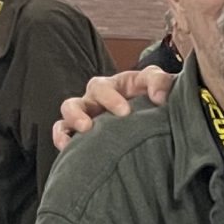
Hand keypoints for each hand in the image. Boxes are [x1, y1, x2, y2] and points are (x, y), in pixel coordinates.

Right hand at [53, 66, 176, 150]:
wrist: (150, 132)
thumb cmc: (152, 109)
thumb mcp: (161, 90)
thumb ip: (162, 84)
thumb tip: (160, 97)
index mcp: (121, 84)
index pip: (125, 76)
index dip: (131, 87)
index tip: (138, 105)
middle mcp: (100, 96)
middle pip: (96, 88)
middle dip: (107, 99)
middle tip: (123, 113)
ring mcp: (86, 113)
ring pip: (71, 106)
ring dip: (75, 115)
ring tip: (85, 127)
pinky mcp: (76, 132)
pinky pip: (61, 130)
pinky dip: (60, 136)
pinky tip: (67, 147)